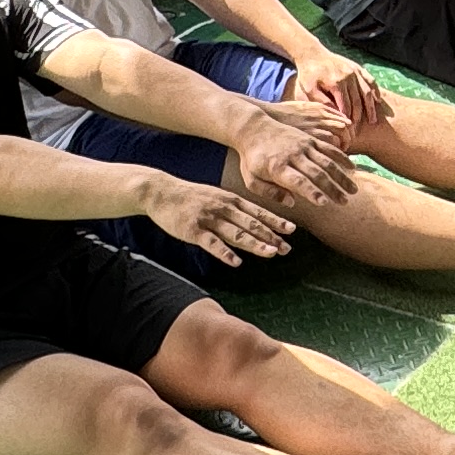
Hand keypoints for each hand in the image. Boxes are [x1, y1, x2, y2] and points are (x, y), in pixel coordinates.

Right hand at [144, 174, 293, 265]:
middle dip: (271, 236)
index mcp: (231, 200)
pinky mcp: (193, 230)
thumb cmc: (192, 197)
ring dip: (254, 244)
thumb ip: (235, 208)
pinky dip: (224, 253)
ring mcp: (209, 219)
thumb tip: (254, 220)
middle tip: (287, 249)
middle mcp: (223, 208)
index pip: (258, 212)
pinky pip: (212, 243)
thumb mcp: (217, 197)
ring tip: (270, 254)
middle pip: (251, 224)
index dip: (275, 222)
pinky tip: (236, 262)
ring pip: (236, 233)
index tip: (291, 230)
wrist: (162, 191)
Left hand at [227, 107, 356, 212]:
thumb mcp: (251, 180)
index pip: (298, 181)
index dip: (312, 192)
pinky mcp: (309, 139)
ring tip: (353, 190)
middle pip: (316, 173)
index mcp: (277, 167)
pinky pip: (328, 148)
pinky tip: (352, 168)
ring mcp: (303, 145)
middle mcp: (293, 155)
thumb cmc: (251, 158)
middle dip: (332, 188)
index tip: (324, 203)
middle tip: (344, 202)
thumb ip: (270, 193)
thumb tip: (292, 202)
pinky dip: (341, 158)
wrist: (253, 128)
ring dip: (341, 176)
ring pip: (326, 161)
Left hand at [298, 46, 385, 127]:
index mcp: (336, 83)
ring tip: (373, 120)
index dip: (348, 119)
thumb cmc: (308, 75)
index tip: (349, 130)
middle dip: (360, 116)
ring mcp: (354, 71)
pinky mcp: (357, 67)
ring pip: (367, 92)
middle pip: (358, 101)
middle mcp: (348, 76)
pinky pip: (370, 80)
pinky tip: (378, 101)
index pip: (345, 106)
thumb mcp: (309, 90)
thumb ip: (321, 102)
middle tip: (360, 129)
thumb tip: (335, 114)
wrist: (312, 54)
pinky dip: (376, 91)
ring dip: (371, 107)